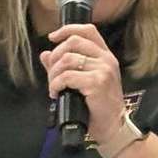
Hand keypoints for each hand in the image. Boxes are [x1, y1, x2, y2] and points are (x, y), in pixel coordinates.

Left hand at [40, 24, 126, 142]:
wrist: (112, 127)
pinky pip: (67, 76)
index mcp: (105, 56)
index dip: (67, 30)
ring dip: (54, 74)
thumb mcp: (83, 82)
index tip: (52, 38)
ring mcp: (104, 70)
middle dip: (55, 57)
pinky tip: (56, 93)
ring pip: (67, 59)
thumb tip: (45, 55)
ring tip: (54, 86)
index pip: (88, 31)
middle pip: (73, 42)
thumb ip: (64, 66)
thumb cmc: (99, 106)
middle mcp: (107, 60)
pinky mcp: (97, 83)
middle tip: (52, 74)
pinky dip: (56, 84)